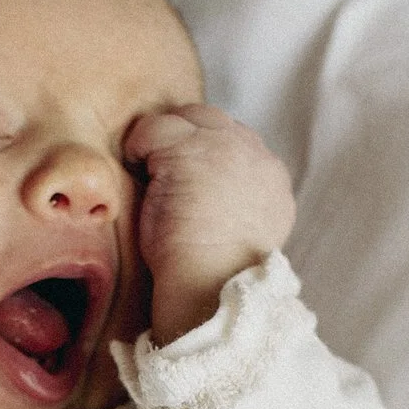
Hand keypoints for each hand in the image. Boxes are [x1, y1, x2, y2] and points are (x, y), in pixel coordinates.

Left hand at [125, 106, 295, 345]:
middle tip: (158, 170)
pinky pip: (154, 127)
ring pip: (184, 119)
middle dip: (182, 137)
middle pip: (212, 120)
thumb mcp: (242, 234)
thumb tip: (213, 193)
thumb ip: (237, 202)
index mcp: (272, 180)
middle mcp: (256, 156)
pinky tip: (136, 173)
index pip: (236, 141)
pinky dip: (139, 147)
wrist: (209, 288)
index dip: (202, 152)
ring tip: (147, 176)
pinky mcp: (192, 149)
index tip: (181, 176)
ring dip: (161, 143)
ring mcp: (227, 147)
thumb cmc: (213, 277)